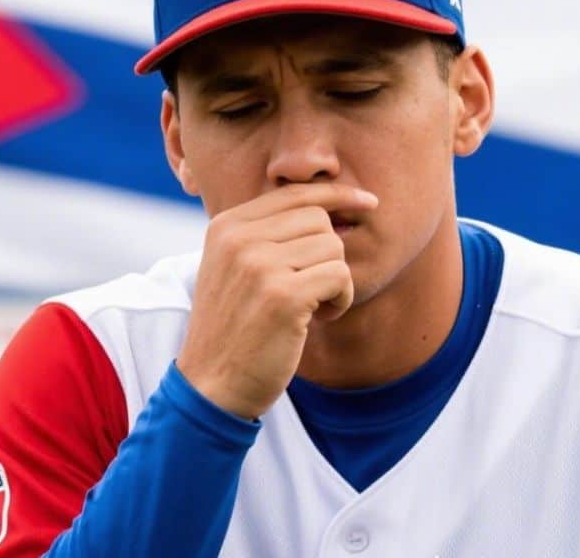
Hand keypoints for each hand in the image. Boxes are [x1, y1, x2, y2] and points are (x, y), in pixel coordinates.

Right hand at [176, 183, 378, 419]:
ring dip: (336, 280)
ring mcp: (259, 265)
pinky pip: (340, 276)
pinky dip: (342, 299)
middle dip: (328, 254)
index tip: (368, 202)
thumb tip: (331, 206)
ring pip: (333, 246)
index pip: (294, 194)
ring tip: (312, 307)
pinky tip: (319, 318)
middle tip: (313, 289)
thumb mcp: (234, 269)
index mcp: (225, 226)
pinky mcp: (283, 296)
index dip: (336, 195)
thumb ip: (266, 235)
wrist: (211, 384)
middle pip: (318, 219)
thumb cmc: (233, 329)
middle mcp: (239, 239)